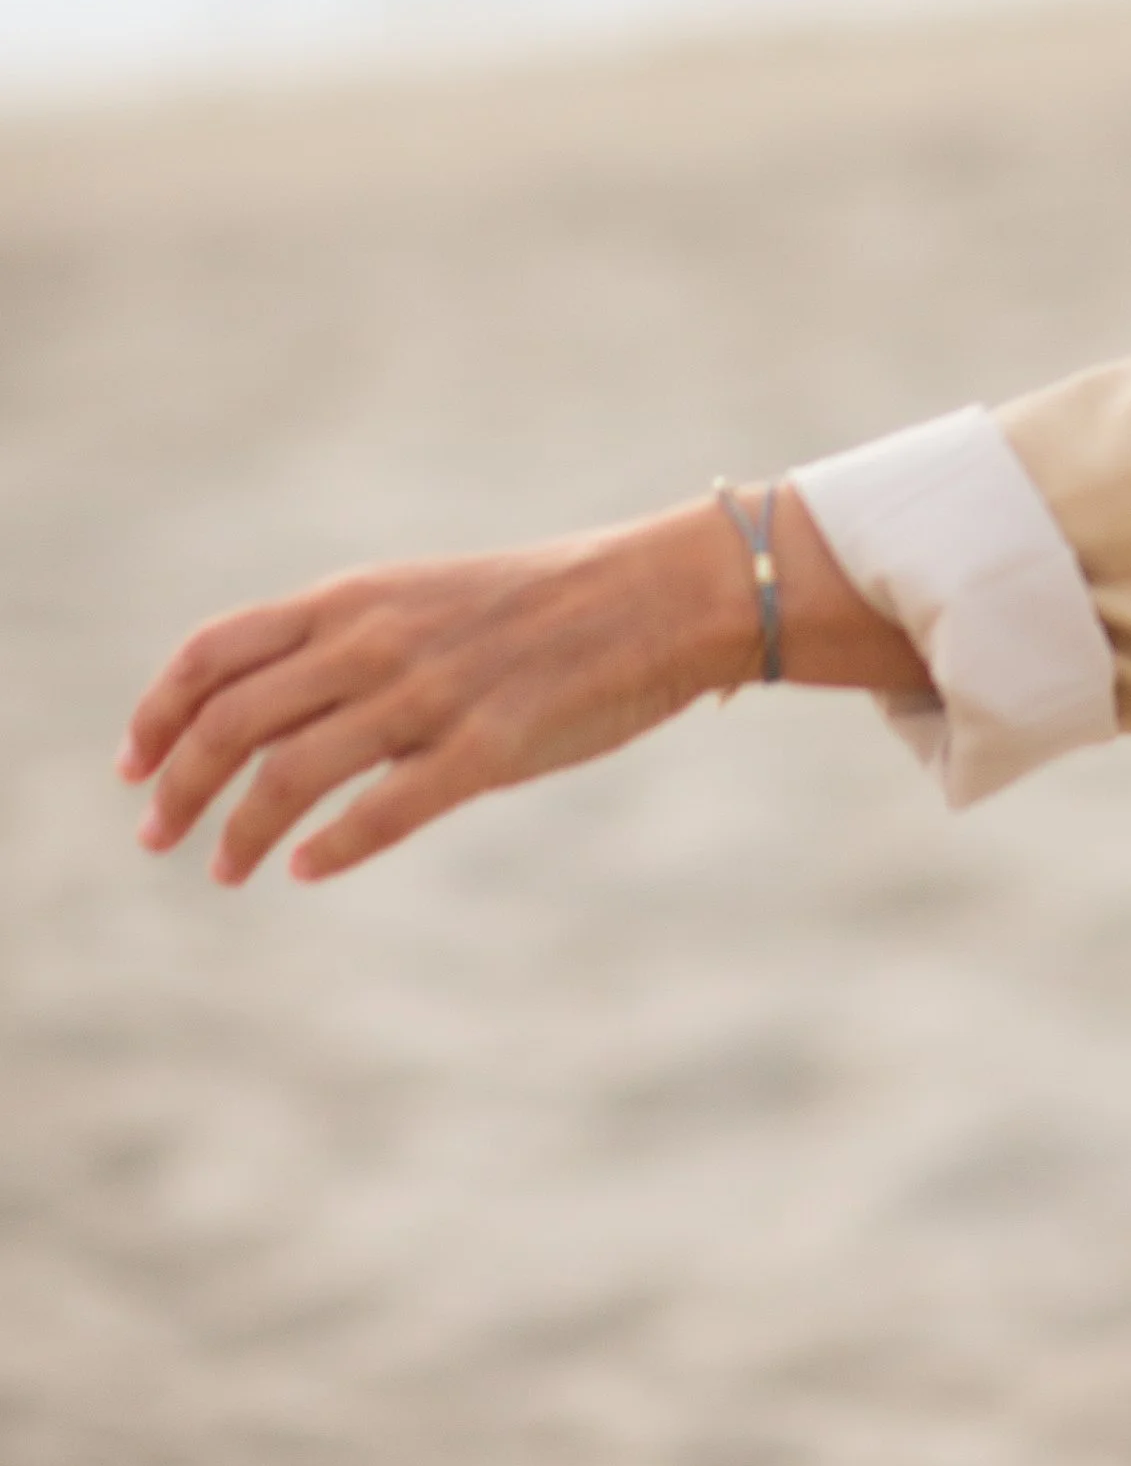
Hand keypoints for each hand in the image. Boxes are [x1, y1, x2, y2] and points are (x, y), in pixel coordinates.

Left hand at [119, 491, 922, 885]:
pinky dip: (330, 849)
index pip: (216, 650)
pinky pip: (383, 811)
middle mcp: (380, 639)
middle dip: (176, 785)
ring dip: (238, 832)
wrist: (664, 594)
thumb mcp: (430, 596)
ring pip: (291, 774)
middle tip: (155, 835)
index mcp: (360, 597)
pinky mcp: (488, 747)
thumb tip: (275, 706)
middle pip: (233, 719)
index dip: (158, 710)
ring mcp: (432, 693)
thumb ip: (353, 641)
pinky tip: (309, 871)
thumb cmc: (547, 603)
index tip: (131, 761)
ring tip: (222, 869)